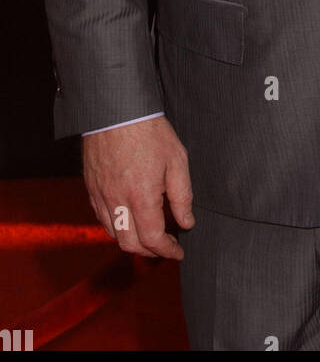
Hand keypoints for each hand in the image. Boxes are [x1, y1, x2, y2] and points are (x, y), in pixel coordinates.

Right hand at [82, 117, 193, 259]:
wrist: (117, 110)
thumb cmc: (149, 131)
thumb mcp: (177, 160)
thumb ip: (182, 196)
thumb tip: (186, 222)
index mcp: (141, 196)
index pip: (152, 239)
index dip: (167, 250)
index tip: (178, 251)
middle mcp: (117, 201)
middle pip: (130, 244)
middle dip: (150, 252)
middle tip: (165, 247)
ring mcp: (101, 195)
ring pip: (113, 234)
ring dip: (132, 241)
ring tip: (149, 236)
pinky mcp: (91, 188)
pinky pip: (102, 218)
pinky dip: (116, 228)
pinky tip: (129, 220)